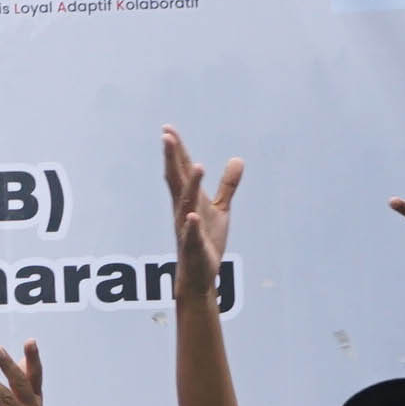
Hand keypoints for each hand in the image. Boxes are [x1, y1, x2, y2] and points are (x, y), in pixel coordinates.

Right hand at [162, 127, 242, 283]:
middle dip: (172, 159)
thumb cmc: (206, 240)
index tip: (168, 129)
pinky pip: (191, 234)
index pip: (180, 171)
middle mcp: (183, 210)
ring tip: (198, 166)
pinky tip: (193, 215)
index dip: (176, 151)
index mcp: (188, 200)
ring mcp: (186, 228)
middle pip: (176, 181)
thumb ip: (227, 185)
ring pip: (186, 203)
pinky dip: (191, 225)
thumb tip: (237, 159)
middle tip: (167, 136)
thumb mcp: (221, 209)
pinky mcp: (194, 246)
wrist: (199, 275)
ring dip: (191, 186)